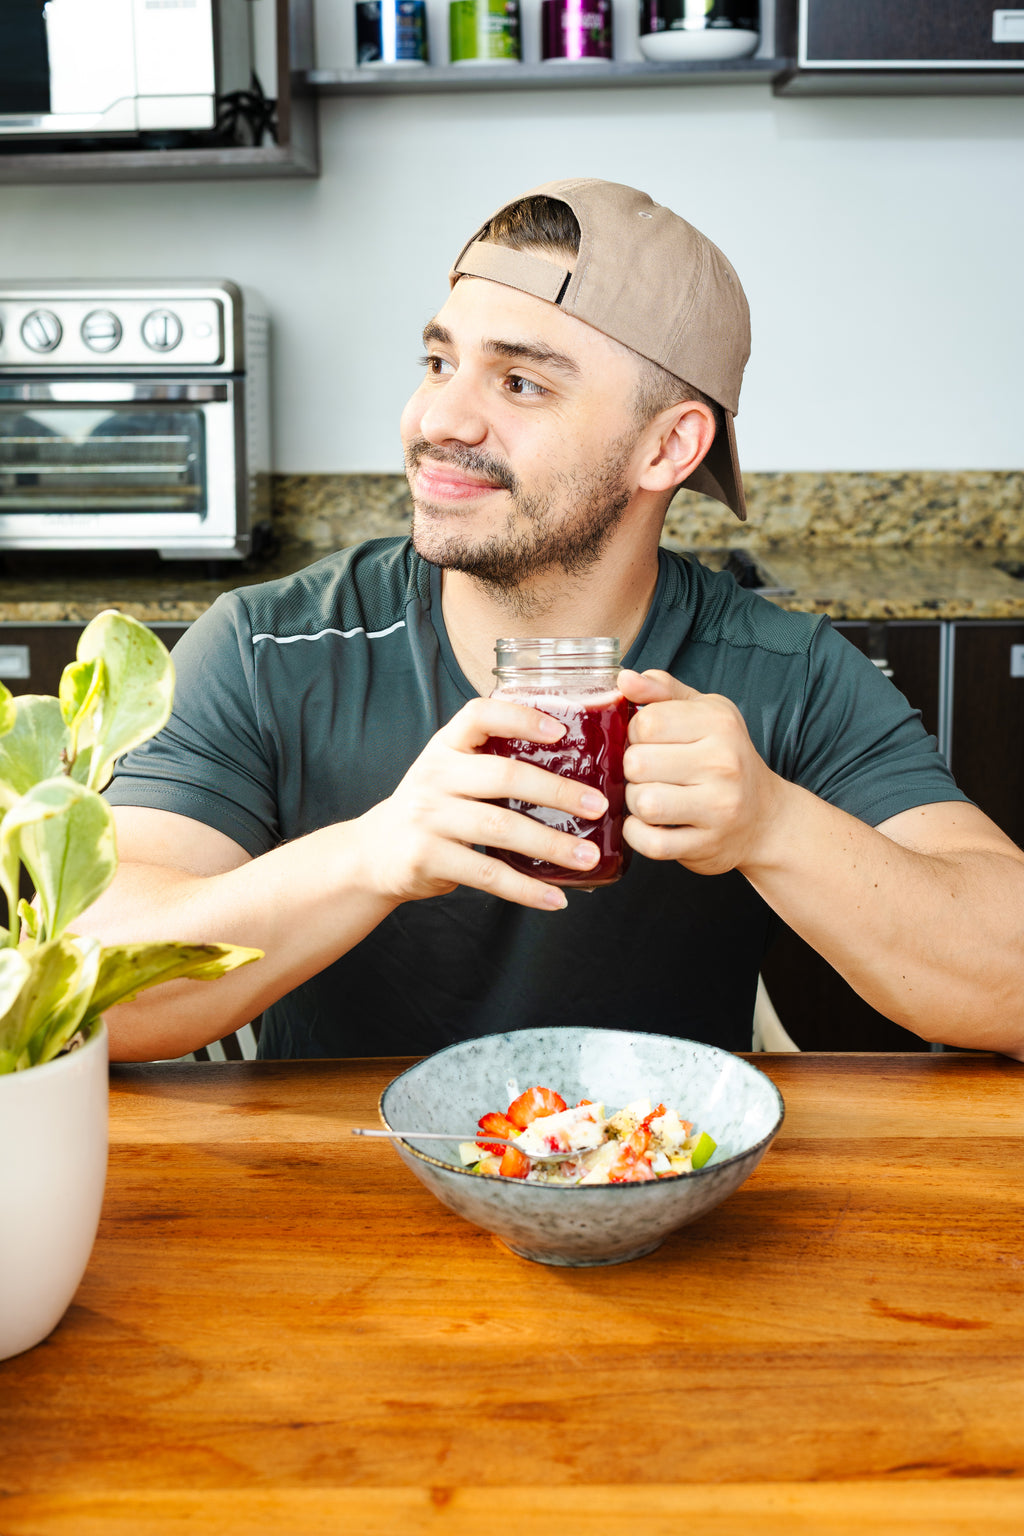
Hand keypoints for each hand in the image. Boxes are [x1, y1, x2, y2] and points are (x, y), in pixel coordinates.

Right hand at [354, 698, 607, 908]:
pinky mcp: (427, 858)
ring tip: (588, 857)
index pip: (479, 716)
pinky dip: (526, 889)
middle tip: (599, 806)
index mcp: (445, 747)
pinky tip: (555, 898)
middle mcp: (434, 776)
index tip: (560, 731)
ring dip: (551, 844)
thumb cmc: (433, 809)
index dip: (520, 717)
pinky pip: (487, 875)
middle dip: (557, 792)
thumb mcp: (450, 773)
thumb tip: (576, 774)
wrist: (375, 853)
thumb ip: (492, 764)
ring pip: (500, 829)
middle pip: (503, 776)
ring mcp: (428, 817)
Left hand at [618, 669, 781, 876]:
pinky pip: (650, 842)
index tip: (649, 743)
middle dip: (632, 771)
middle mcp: (723, 762)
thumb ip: (662, 691)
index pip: (645, 722)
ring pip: (642, 802)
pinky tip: (649, 825)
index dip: (634, 734)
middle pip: (636, 763)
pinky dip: (638, 835)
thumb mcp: (703, 713)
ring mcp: (718, 807)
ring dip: (635, 803)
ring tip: (650, 798)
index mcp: (718, 723)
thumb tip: (624, 677)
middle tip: (649, 774)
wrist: (765, 818)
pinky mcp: (707, 845)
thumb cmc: (724, 759)